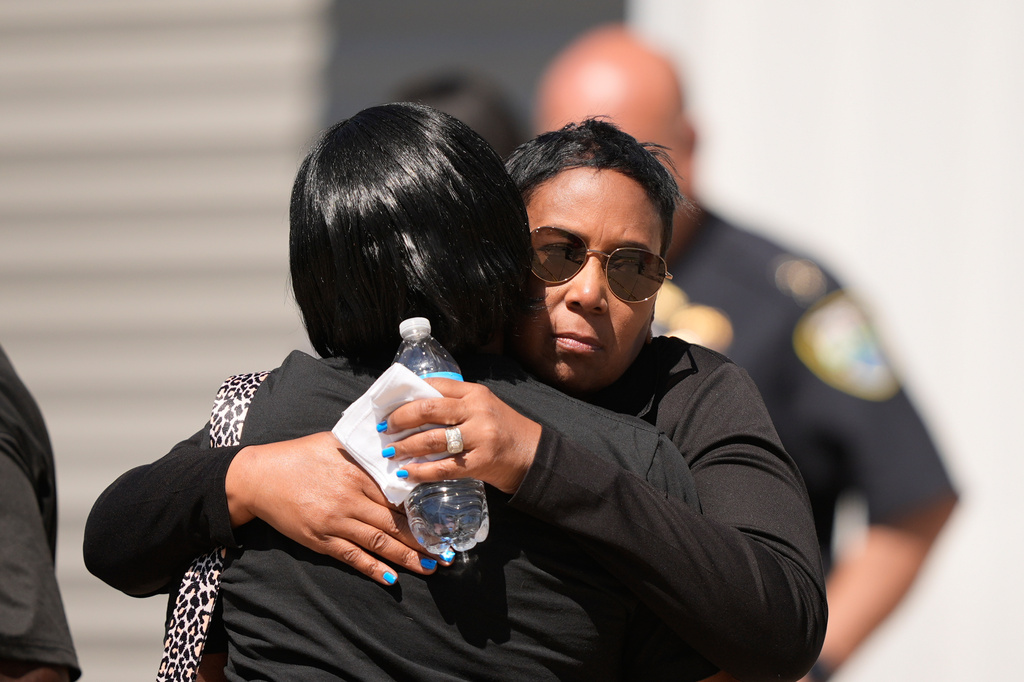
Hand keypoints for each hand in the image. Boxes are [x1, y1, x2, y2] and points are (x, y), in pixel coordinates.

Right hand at [225, 432, 443, 584]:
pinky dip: (371, 568)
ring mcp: (334, 522)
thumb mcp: (336, 443)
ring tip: (430, 567)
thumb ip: (365, 450)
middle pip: (394, 523)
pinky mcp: (320, 539)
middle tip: (447, 552)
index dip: (422, 511)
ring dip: (406, 558)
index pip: (397, 496)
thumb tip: (394, 449)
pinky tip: (390, 578)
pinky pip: (351, 557)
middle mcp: (349, 500)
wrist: (259, 477)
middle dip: (423, 540)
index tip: (442, 521)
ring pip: (378, 543)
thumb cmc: (299, 455)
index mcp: (357, 474)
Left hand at [381, 378, 542, 493]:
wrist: (533, 456)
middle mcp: (477, 411)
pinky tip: (407, 472)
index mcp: (475, 393)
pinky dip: (421, 471)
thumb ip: (455, 404)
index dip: (408, 395)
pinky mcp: (481, 462)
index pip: (435, 385)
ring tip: (391, 451)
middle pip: (428, 409)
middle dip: (400, 419)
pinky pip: (443, 468)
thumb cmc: (502, 430)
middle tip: (386, 428)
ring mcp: (480, 436)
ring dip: (406, 446)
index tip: (391, 405)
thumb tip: (413, 408)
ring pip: (432, 439)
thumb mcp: (482, 408)